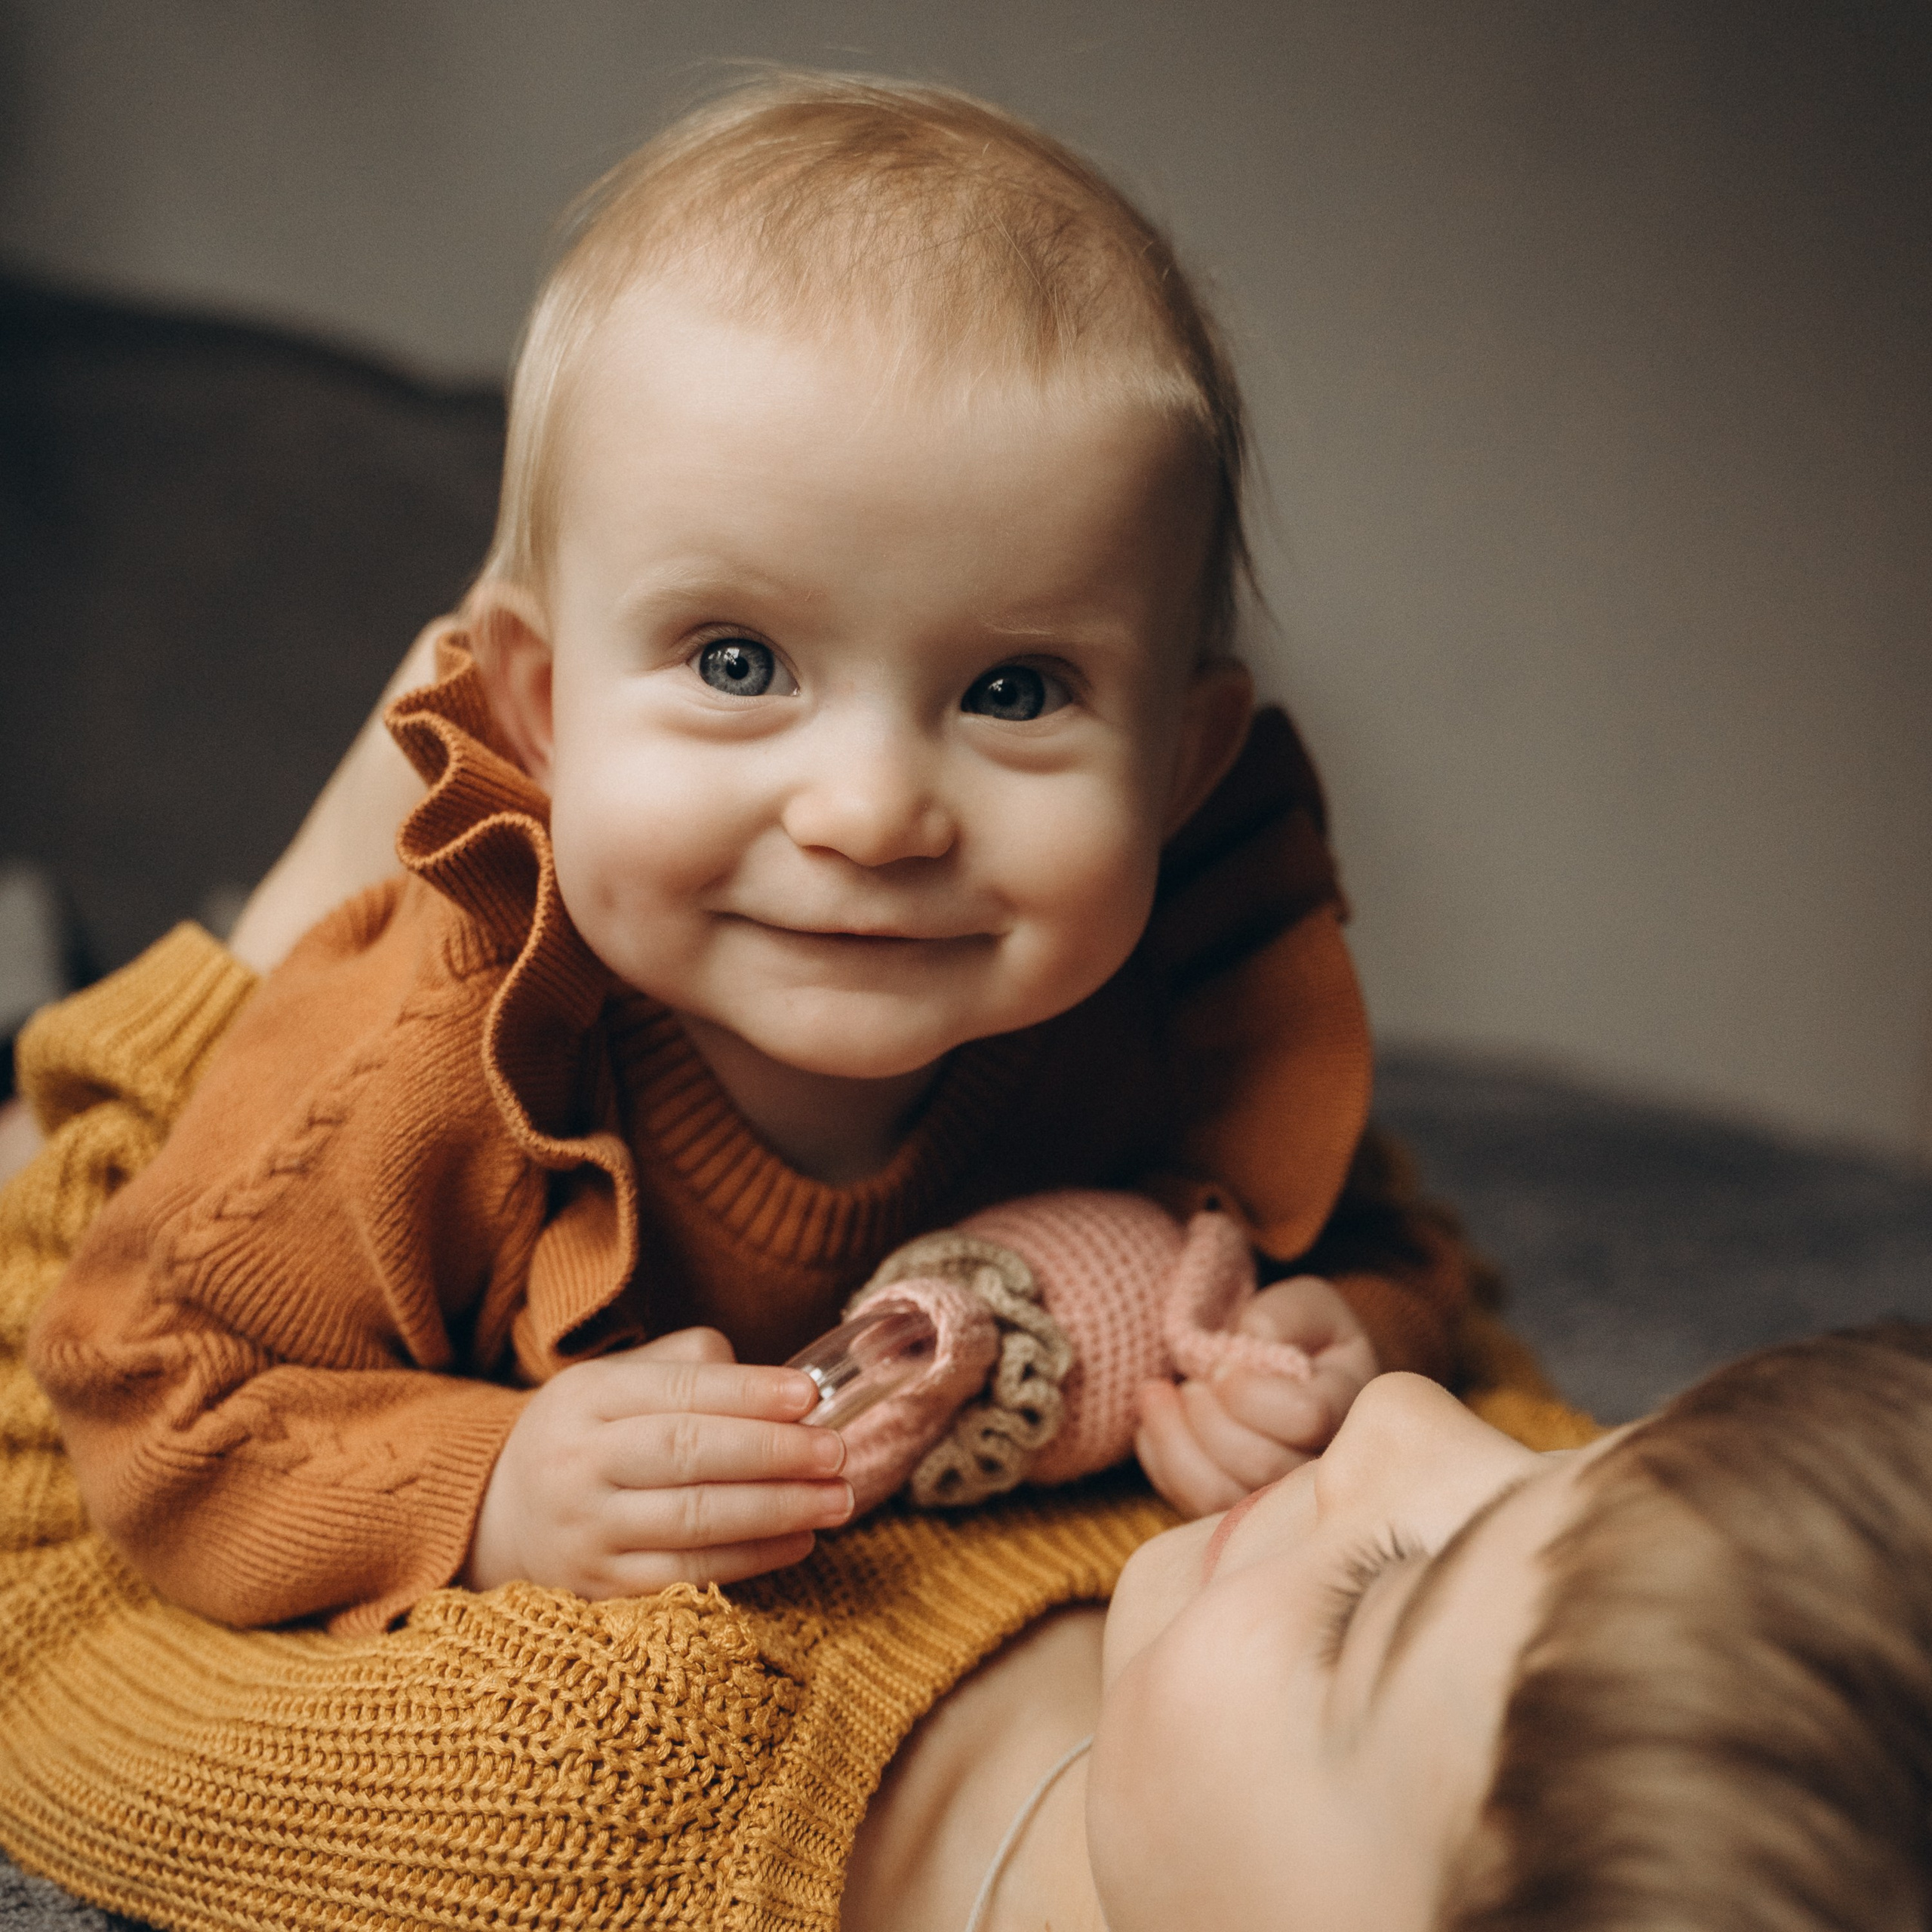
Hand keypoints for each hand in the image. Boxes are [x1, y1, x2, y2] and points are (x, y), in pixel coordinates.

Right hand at [463, 1325, 853, 1595]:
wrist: (499, 1517)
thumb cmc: (589, 1436)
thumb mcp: (616, 1381)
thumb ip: (689, 1366)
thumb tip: (776, 1382)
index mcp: (586, 1396)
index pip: (679, 1391)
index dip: (749, 1392)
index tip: (810, 1394)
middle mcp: (578, 1462)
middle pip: (688, 1453)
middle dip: (774, 1452)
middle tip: (837, 1451)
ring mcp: (586, 1532)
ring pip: (694, 1519)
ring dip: (777, 1509)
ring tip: (837, 1498)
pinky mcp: (599, 1588)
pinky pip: (688, 1574)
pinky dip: (751, 1558)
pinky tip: (799, 1539)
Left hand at [1134, 1275, 1378, 1516]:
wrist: (1290, 1372)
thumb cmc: (1300, 1335)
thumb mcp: (1306, 1304)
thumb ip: (1286, 1314)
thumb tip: (1252, 1339)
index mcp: (1348, 1408)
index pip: (1305, 1417)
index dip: (1250, 1391)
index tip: (1221, 1363)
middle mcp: (1320, 1467)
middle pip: (1260, 1463)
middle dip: (1208, 1415)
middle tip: (1191, 1380)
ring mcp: (1278, 1501)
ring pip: (1219, 1495)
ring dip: (1174, 1440)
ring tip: (1158, 1394)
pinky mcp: (1237, 1514)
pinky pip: (1190, 1503)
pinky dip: (1160, 1458)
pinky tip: (1154, 1421)